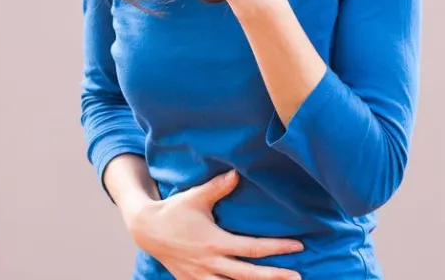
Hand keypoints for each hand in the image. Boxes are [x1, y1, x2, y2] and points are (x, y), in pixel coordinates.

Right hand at [123, 169, 303, 279]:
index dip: (277, 248)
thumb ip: (218, 187)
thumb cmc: (174, 211)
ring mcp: (200, 277)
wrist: (146, 230)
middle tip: (297, 277)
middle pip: (248, 276)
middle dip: (274, 277)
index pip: (252, 248)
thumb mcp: (195, 197)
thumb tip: (237, 173)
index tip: (298, 247)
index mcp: (214, 242)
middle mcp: (209, 264)